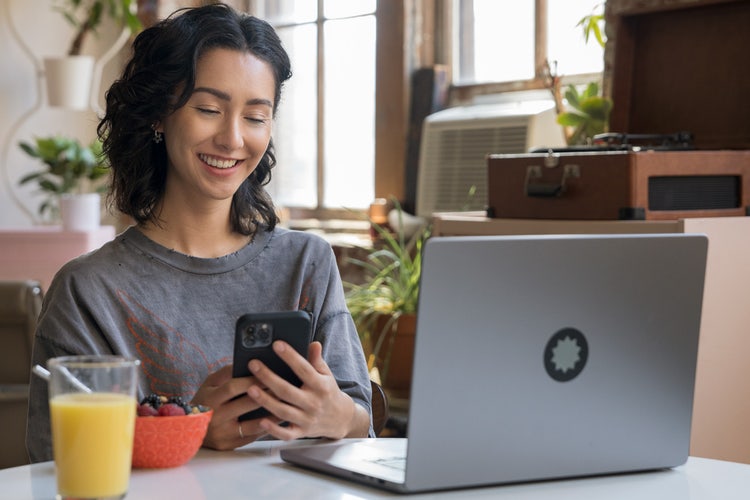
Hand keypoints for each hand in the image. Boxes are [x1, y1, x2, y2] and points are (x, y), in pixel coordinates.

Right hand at [191, 365, 282, 449]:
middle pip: (245, 405)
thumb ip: (225, 373)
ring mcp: (222, 433)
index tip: (268, 373)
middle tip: (284, 387)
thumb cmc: (204, 401)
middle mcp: (215, 417)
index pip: (233, 388)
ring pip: (252, 425)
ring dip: (272, 415)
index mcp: (209, 399)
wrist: (187, 429)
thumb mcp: (208, 384)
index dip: (251, 380)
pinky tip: (278, 420)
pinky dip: (266, 428)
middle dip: (267, 395)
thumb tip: (246, 363)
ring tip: (287, 405)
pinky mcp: (228, 445)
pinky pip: (251, 437)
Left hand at [247, 340, 369, 439]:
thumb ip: (317, 360)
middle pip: (287, 391)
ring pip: (283, 411)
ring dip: (266, 401)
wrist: (341, 419)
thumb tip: (314, 343)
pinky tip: (261, 420)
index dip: (290, 356)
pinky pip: (286, 434)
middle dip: (269, 377)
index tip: (276, 345)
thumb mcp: (327, 375)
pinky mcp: (301, 432)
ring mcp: (307, 419)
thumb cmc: (328, 392)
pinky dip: (274, 429)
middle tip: (253, 365)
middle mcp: (313, 403)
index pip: (303, 369)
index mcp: (321, 386)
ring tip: (250, 389)